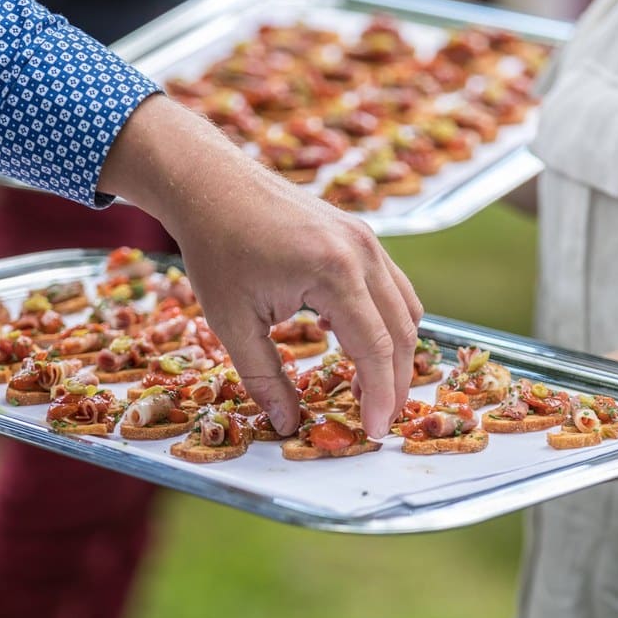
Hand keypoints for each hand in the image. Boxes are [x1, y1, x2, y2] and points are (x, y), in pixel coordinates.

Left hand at [102, 96, 421, 437]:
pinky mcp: (361, 234)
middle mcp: (362, 252)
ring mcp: (367, 238)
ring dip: (396, 352)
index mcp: (335, 272)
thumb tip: (289, 424)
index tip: (374, 432)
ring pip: (405, 307)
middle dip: (395, 382)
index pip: (376, 349)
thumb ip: (265, 378)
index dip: (379, 397)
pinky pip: (392, 286)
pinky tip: (359, 343)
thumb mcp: (232, 323)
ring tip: (372, 389)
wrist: (211, 184)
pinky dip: (388, 321)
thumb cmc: (216, 250)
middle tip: (379, 421)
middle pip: (402, 331)